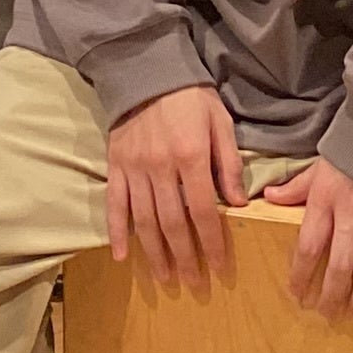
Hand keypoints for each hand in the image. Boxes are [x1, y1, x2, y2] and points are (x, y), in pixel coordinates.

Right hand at [105, 83, 243, 290]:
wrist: (146, 69)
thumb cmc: (191, 97)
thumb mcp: (219, 123)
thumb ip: (227, 163)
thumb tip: (238, 203)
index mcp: (190, 157)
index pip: (203, 211)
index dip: (211, 242)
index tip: (218, 267)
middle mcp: (160, 167)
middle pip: (172, 223)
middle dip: (184, 257)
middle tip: (192, 284)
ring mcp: (134, 168)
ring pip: (144, 220)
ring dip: (154, 253)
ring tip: (164, 278)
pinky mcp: (116, 166)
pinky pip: (115, 204)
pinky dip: (117, 232)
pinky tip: (123, 256)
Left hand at [261, 157, 352, 320]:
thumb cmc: (346, 152)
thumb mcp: (315, 169)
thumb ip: (294, 188)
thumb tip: (267, 199)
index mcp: (324, 202)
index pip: (309, 246)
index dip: (302, 273)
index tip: (298, 295)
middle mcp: (351, 213)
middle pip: (339, 263)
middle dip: (331, 293)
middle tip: (327, 314)